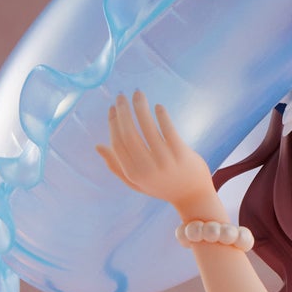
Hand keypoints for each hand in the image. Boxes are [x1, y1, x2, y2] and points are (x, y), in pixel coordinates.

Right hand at [97, 91, 213, 211]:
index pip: (117, 143)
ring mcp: (165, 161)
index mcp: (133, 173)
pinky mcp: (181, 154)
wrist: (194, 197)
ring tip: (138, 94)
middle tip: (122, 96)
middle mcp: (147, 168)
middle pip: (129, 134)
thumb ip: (116, 166)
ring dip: (140, 107)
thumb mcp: (136, 182)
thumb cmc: (162, 186)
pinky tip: (157, 106)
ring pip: (148, 128)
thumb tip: (98, 146)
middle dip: (123, 111)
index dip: (113, 123)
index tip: (113, 108)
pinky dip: (161, 116)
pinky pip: (168, 130)